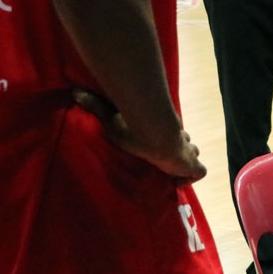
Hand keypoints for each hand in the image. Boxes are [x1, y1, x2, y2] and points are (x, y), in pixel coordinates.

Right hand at [72, 88, 206, 183]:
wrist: (154, 133)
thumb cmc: (134, 126)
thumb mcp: (111, 118)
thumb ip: (95, 106)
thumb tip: (74, 91)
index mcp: (163, 128)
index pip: (171, 130)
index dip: (167, 137)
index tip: (159, 144)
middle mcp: (177, 138)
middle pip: (186, 142)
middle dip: (179, 149)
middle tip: (166, 159)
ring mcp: (187, 151)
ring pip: (193, 154)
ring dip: (185, 161)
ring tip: (170, 169)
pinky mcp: (191, 164)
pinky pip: (198, 172)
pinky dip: (190, 177)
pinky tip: (176, 182)